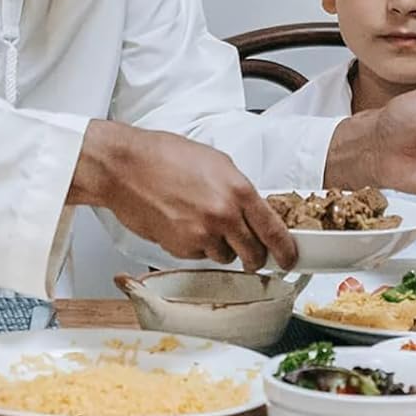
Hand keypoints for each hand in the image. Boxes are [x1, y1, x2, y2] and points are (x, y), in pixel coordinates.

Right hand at [69, 121, 297, 270]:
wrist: (126, 167)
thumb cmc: (164, 157)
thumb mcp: (215, 162)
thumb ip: (238, 189)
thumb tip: (252, 210)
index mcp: (238, 189)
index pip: (273, 229)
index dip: (285, 249)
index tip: (289, 258)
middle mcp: (224, 214)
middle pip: (254, 252)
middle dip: (254, 256)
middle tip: (251, 252)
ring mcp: (203, 234)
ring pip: (225, 256)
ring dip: (220, 246)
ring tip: (201, 222)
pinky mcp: (181, 247)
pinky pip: (199, 255)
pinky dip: (196, 245)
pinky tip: (183, 224)